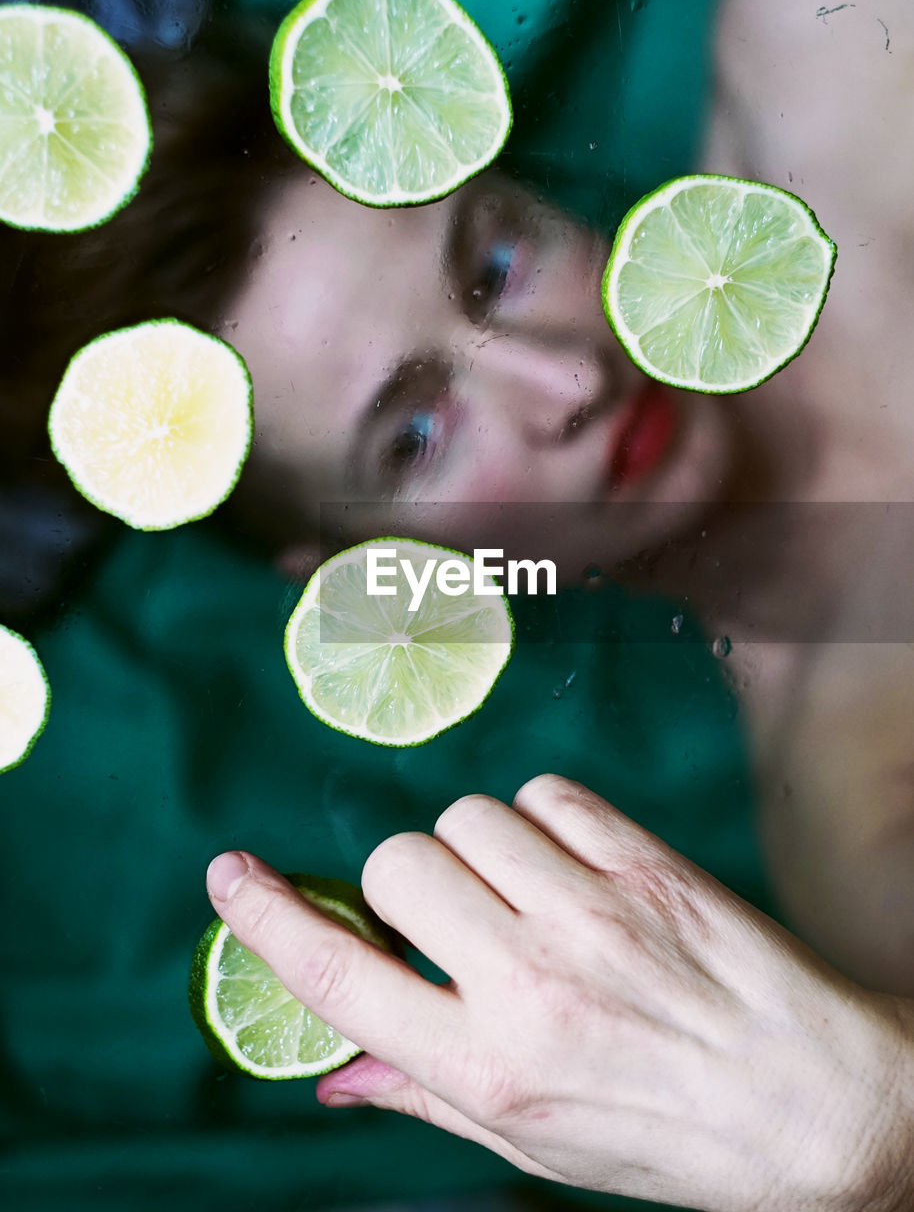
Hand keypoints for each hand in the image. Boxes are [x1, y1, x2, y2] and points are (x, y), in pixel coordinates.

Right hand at [206, 775, 913, 1211]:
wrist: (815, 1106)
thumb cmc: (669, 1139)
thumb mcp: (534, 1148)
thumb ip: (425, 1094)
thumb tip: (330, 1074)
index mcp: (486, 1067)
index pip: (338, 979)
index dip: (268, 920)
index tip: (229, 876)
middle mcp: (527, 983)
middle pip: (396, 866)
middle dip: (403, 884)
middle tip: (452, 916)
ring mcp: (591, 913)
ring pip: (468, 819)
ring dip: (477, 848)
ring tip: (526, 893)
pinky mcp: (646, 863)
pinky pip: (549, 795)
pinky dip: (545, 819)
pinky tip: (576, 865)